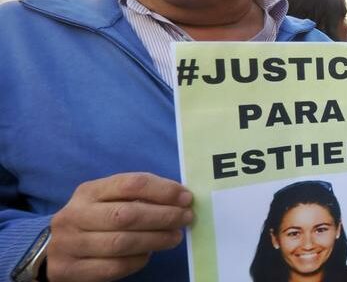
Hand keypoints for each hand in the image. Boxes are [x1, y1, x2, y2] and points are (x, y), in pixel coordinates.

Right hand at [47, 173, 192, 281]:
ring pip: (121, 243)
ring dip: (156, 239)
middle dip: (163, 216)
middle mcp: (74, 215)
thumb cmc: (93, 220)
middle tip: (186, 218)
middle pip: (126, 214)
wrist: (53, 249)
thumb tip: (180, 198)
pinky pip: (113, 267)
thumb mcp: (107, 200)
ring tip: (175, 236)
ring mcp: (69, 244)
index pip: (129, 184)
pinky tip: (149, 254)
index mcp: (88, 191)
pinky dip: (138, 260)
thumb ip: (137, 196)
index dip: (162, 190)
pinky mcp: (70, 270)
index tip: (186, 197)